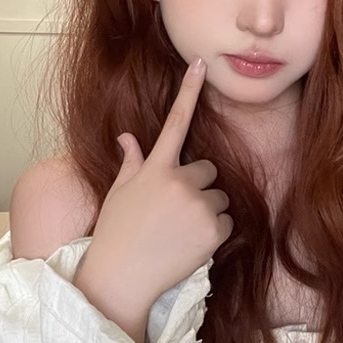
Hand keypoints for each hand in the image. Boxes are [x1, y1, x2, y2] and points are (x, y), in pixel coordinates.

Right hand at [75, 57, 232, 335]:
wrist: (121, 279)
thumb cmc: (115, 234)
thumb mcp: (119, 193)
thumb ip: (131, 162)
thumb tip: (128, 138)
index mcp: (154, 168)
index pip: (174, 122)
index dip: (188, 91)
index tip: (200, 64)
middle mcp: (178, 181)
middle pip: (207, 169)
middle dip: (197, 186)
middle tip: (175, 210)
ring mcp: (197, 205)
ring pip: (219, 197)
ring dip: (207, 210)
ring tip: (180, 230)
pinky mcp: (213, 230)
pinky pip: (226, 222)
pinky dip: (214, 232)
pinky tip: (191, 244)